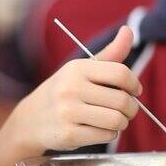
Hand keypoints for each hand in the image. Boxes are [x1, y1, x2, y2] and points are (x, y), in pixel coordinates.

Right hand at [5, 26, 142, 151]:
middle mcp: (71, 88)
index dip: (134, 83)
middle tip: (128, 110)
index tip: (135, 90)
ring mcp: (68, 112)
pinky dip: (110, 134)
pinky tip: (101, 129)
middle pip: (122, 100)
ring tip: (116, 120)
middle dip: (132, 108)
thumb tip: (128, 29)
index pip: (120, 73)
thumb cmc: (64, 90)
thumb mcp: (83, 69)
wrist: (30, 120)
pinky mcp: (68, 135)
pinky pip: (106, 135)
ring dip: (123, 122)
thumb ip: (110, 53)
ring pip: (116, 120)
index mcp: (78, 69)